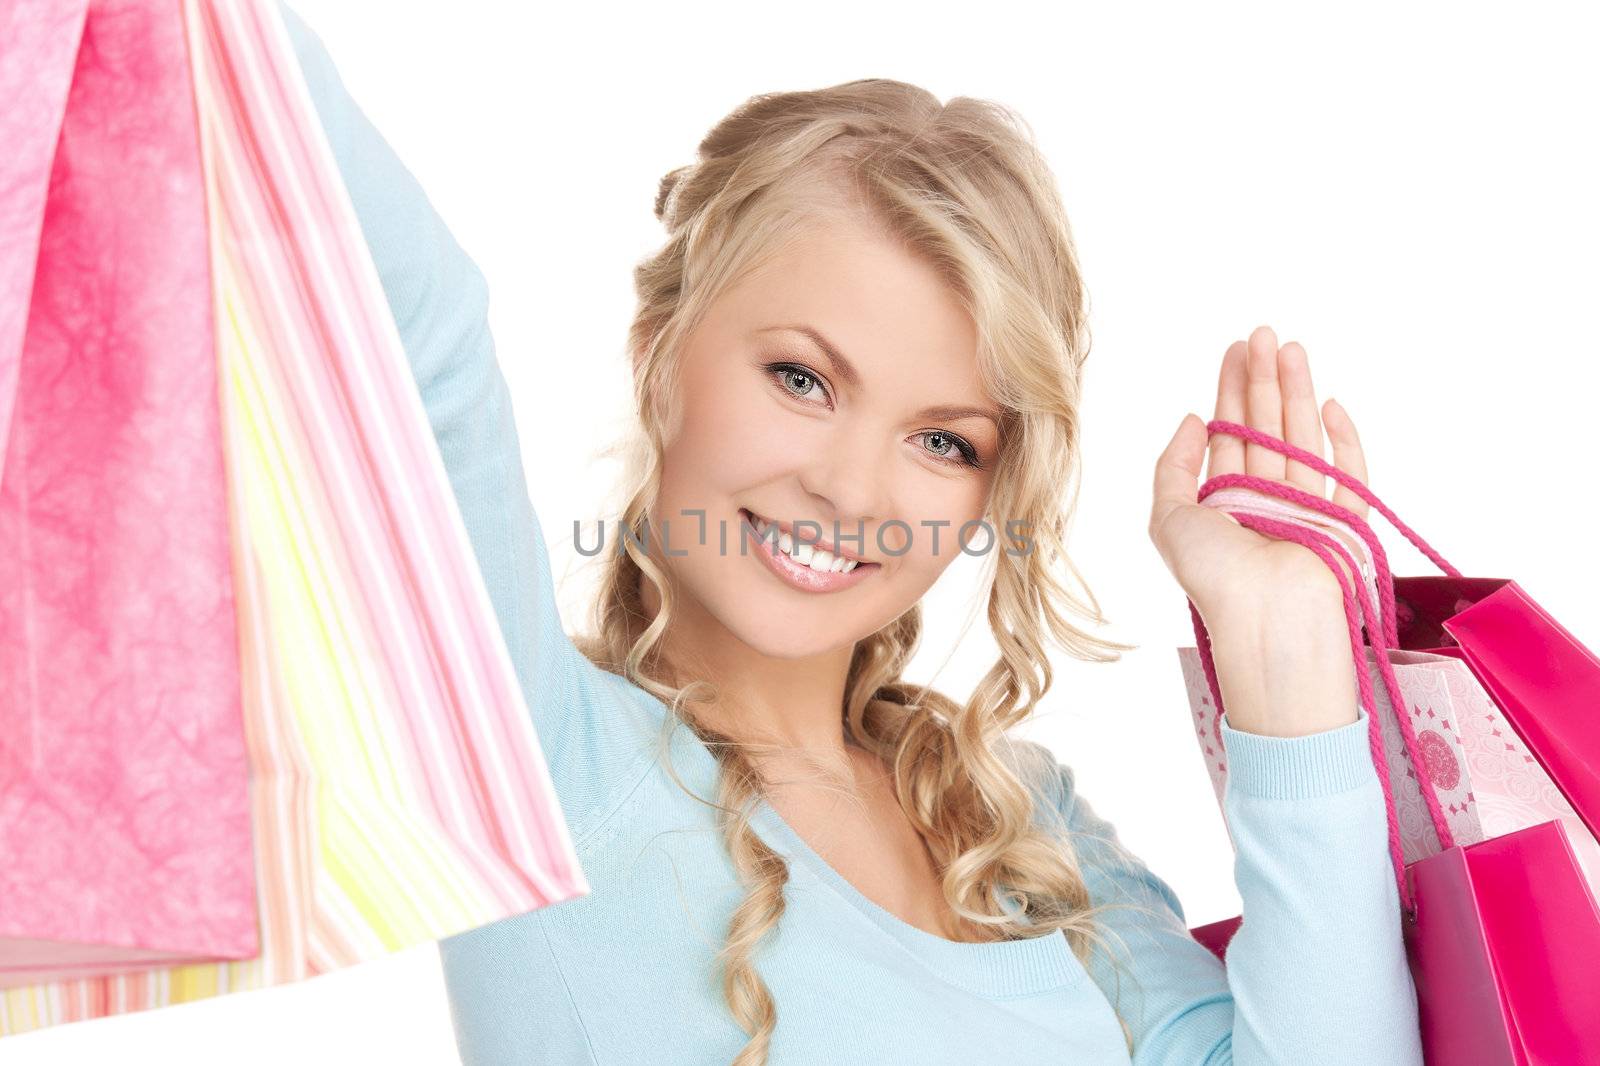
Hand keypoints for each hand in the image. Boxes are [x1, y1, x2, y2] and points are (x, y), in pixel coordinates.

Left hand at [1148, 324, 1371, 624]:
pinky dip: (1343, 441)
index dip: (1232, 390)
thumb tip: (1192, 419)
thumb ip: (1173, 466)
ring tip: (1290, 348)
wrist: (1267, 622)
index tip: (1236, 349)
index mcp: (1225, 501)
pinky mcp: (1345, 524)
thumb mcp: (1168, 518)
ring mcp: (1307, 510)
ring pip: (1303, 438)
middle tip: (1263, 334)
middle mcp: (1265, 501)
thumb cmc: (1213, 578)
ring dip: (1297, 392)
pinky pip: (1350, 476)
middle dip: (1264, 379)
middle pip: (1267, 427)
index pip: (1231, 433)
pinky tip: (1328, 404)